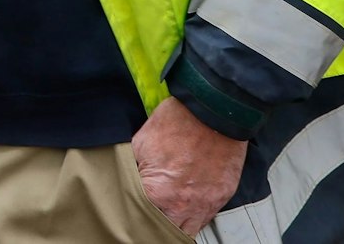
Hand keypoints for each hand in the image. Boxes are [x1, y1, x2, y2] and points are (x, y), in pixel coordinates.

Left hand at [132, 97, 246, 234]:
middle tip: (144, 215)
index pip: (137, 218)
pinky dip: (193, 218)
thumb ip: (130, 169)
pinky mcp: (221, 198)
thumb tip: (123, 179)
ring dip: (173, 225)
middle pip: (162, 231)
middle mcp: (183, 206)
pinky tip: (183, 209)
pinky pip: (204, 220)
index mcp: (157, 194)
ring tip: (163, 216)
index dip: (130, 213)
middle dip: (151, 225)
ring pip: (186, 232)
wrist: (213, 111)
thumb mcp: (139, 144)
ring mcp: (205, 205)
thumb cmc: (178, 122)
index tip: (127, 209)